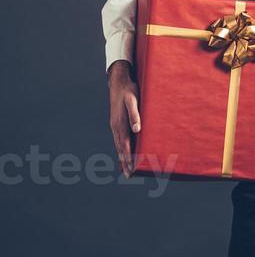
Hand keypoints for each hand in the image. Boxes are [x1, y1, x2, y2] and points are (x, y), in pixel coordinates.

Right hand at [108, 60, 140, 176]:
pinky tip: (123, 151)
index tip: (131, 169)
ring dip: (122, 157)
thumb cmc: (129, 90)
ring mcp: (115, 125)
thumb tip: (137, 130)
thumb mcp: (133, 101)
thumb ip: (135, 115)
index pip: (124, 146)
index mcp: (119, 124)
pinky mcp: (116, 122)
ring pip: (118, 144)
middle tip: (129, 175)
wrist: (118, 81)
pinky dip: (121, 148)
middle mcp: (115, 127)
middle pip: (120, 148)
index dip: (128, 158)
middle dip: (125, 162)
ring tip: (126, 169)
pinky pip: (119, 138)